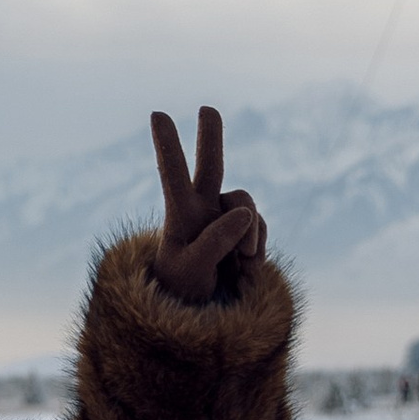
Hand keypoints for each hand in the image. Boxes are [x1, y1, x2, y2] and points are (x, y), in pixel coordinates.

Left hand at [148, 107, 266, 306]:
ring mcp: (228, 217)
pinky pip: (261, 230)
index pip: (173, 176)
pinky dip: (258, 252)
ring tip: (240, 266)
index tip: (157, 113)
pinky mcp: (249, 230)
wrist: (204, 310)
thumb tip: (244, 213)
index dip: (168, 145)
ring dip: (249, 239)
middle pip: (211, 166)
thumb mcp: (191, 272)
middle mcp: (204, 208)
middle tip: (207, 109)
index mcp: (181, 215)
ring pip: (248, 208)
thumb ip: (214, 243)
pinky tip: (245, 271)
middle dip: (211, 137)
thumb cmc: (184, 288)